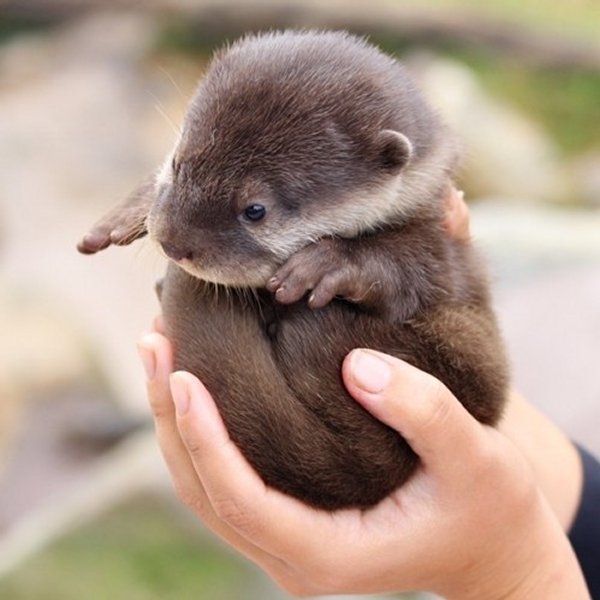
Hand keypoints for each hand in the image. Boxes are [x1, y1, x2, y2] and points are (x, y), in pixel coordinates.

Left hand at [138, 332, 588, 598]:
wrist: (493, 547)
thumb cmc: (489, 508)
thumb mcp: (476, 458)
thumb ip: (422, 412)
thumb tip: (356, 365)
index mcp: (331, 554)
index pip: (241, 499)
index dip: (206, 439)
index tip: (183, 376)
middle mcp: (294, 555)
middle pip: (205, 490)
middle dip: (172, 419)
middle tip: (155, 345)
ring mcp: (288, 539)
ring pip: (206, 485)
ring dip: (176, 421)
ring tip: (160, 354)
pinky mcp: (291, 516)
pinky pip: (228, 476)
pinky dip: (203, 430)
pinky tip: (195, 385)